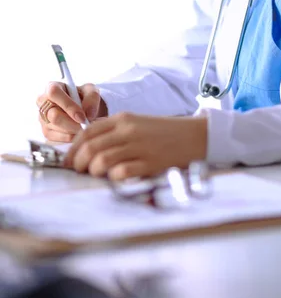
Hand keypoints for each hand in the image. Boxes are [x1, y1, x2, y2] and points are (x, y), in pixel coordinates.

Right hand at [36, 82, 107, 142]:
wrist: (83, 109)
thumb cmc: (85, 97)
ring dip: (74, 130)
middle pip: (54, 115)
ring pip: (57, 128)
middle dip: (73, 123)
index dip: (68, 106)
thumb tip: (88, 114)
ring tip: (86, 127)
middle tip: (86, 126)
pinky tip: (80, 131)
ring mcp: (43, 118)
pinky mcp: (46, 132)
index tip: (82, 117)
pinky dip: (72, 137)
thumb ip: (92, 97)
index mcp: (52, 87)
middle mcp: (43, 102)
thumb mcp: (91, 91)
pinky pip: (58, 138)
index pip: (54, 93)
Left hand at [63, 112, 207, 179]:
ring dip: (93, 172)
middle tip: (78, 172)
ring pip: (100, 161)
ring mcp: (139, 147)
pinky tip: (116, 178)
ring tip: (96, 176)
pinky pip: (121, 173)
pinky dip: (112, 178)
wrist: (194, 136)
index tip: (69, 160)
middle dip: (77, 163)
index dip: (73, 148)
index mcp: (123, 119)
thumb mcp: (137, 124)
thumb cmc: (163, 133)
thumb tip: (86, 149)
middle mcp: (128, 131)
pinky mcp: (149, 163)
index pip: (87, 132)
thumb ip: (113, 132)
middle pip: (90, 148)